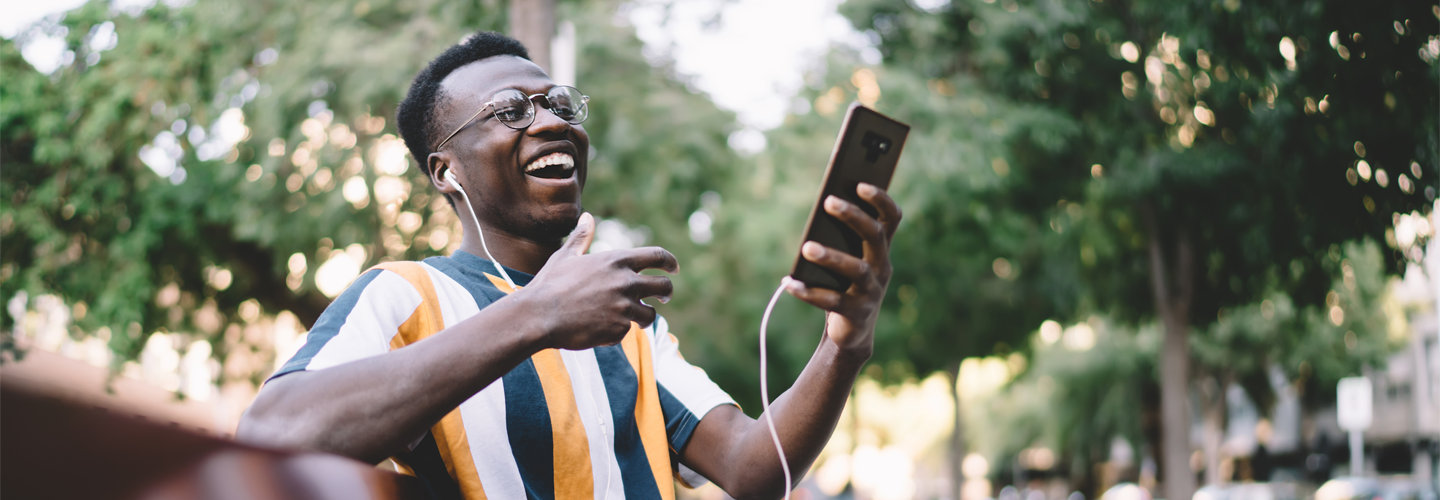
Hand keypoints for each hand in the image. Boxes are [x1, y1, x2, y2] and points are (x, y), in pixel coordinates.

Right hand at [517, 213, 679, 350]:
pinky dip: (616, 332)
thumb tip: (587, 216)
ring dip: (643, 317)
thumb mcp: (566, 256)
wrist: (539, 316)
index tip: (674, 269)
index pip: (657, 256)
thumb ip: (581, 237)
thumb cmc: (550, 284)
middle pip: (663, 287)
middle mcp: (626, 283)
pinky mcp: (618, 330)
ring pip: (649, 315)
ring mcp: (624, 308)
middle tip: (663, 297)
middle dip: (666, 292)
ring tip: (631, 318)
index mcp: (616, 261)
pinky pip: (626, 331)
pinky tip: (597, 329)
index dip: (670, 262)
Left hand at [785, 183, 900, 354]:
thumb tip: (822, 207)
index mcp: (881, 249)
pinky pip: (831, 301)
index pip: (891, 218)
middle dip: (853, 216)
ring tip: (807, 247)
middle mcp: (882, 267)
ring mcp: (871, 291)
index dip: (880, 199)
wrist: (853, 331)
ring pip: (855, 269)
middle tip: (828, 201)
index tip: (861, 183)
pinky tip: (789, 282)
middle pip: (874, 236)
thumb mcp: (847, 257)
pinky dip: (809, 292)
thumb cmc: (845, 284)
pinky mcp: (856, 313)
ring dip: (831, 256)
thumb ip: (839, 236)